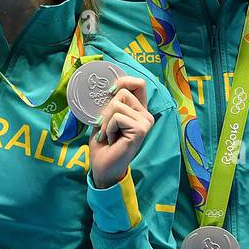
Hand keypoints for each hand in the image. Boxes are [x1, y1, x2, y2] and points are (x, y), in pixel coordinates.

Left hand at [88, 75, 154, 189]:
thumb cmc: (103, 144)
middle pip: (123, 92)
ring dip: (106, 121)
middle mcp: (145, 115)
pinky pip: (117, 117)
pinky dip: (108, 129)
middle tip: (105, 127)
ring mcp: (145, 122)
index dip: (124, 81)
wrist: (103, 166)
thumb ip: (110, 103)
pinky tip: (112, 140)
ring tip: (108, 135)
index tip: (110, 92)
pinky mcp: (140, 130)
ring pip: (118, 105)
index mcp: (139, 110)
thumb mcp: (104, 118)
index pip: (139, 83)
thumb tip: (106, 87)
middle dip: (106, 109)